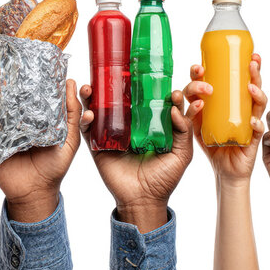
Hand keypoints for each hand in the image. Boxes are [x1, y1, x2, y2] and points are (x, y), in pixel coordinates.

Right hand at [0, 62, 81, 221]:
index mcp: (31, 111)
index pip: (23, 86)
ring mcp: (0, 129)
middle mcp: (13, 116)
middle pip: (1, 90)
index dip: (18, 71)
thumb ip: (73, 113)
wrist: (38, 193)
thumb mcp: (70, 137)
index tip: (16, 55)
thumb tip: (73, 82)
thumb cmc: (55, 166)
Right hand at [79, 86, 193, 231]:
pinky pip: (88, 126)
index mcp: (155, 121)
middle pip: (126, 94)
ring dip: (95, 92)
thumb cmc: (164, 179)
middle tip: (123, 69)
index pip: (158, 96)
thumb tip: (173, 105)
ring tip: (93, 85)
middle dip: (121, 79)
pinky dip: (85, 116)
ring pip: (103, 104)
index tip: (167, 76)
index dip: (164, 83)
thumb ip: (184, 131)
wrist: (143, 200)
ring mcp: (115, 130)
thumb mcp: (182, 155)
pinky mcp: (99, 142)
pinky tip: (89, 109)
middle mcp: (134, 121)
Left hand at [183, 54, 267, 183]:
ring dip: (256, 91)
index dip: (216, 69)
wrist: (224, 169)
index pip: (225, 80)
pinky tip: (252, 121)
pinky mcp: (254, 137)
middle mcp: (241, 106)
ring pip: (257, 102)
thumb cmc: (212, 143)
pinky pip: (257, 129)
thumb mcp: (197, 124)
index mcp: (228, 100)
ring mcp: (250, 119)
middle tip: (249, 59)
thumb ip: (189, 111)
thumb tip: (178, 94)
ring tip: (249, 85)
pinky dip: (255, 124)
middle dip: (250, 70)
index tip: (198, 67)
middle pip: (248, 83)